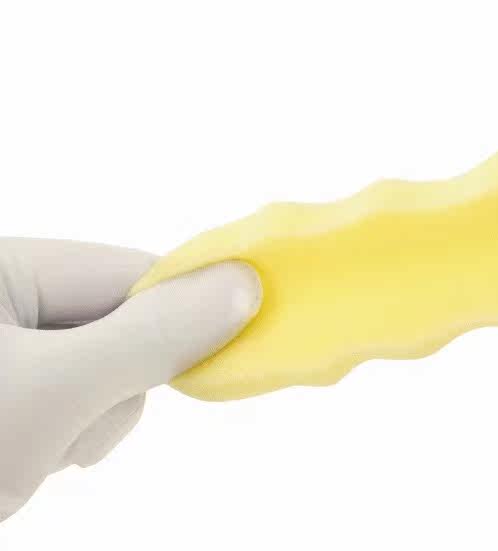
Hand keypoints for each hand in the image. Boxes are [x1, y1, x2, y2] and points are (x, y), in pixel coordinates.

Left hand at [0, 239, 260, 521]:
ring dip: (87, 418)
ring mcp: (7, 346)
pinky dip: (65, 432)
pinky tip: (24, 458)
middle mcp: (9, 297)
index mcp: (11, 267)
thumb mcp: (54, 390)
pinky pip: (71, 396)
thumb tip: (245, 284)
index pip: (131, 273)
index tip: (236, 347)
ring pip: (99, 368)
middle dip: (116, 384)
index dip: (183, 312)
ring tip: (32, 453)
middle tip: (77, 427)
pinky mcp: (11, 388)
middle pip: (117, 323)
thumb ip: (150, 336)